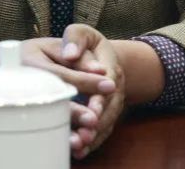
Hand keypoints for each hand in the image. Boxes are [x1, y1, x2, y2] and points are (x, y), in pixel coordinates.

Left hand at [60, 24, 125, 158]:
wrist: (98, 56)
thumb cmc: (84, 44)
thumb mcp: (82, 33)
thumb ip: (76, 39)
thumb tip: (70, 54)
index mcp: (109, 62)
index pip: (107, 80)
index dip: (99, 95)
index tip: (92, 108)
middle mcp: (115, 84)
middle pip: (110, 105)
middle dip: (98, 120)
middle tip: (84, 132)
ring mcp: (112, 100)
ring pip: (106, 120)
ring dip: (93, 135)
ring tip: (77, 145)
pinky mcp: (105, 113)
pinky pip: (102, 129)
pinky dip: (92, 142)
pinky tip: (78, 151)